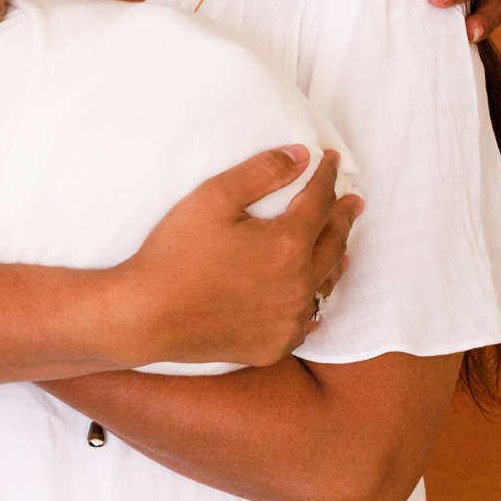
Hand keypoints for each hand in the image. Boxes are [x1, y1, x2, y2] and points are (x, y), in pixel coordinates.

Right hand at [119, 146, 359, 368]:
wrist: (147, 315)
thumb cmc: (176, 253)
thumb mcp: (213, 198)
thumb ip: (261, 172)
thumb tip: (300, 156)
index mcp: (288, 244)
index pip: (319, 201)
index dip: (327, 177)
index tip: (333, 161)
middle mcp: (299, 284)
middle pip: (333, 243)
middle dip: (343, 217)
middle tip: (353, 203)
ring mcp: (290, 319)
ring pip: (326, 285)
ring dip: (335, 260)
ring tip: (340, 248)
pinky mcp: (275, 345)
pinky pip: (307, 320)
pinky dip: (313, 301)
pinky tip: (310, 298)